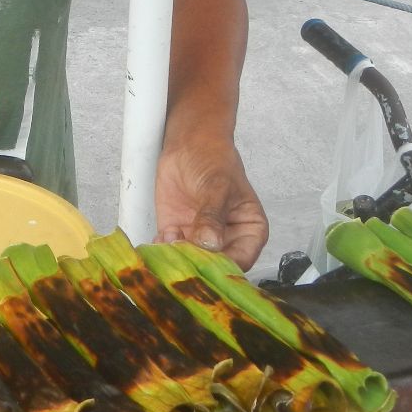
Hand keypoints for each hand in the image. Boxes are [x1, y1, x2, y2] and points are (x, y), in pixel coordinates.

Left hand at [153, 126, 267, 270]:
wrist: (188, 144)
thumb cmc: (214, 162)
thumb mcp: (218, 186)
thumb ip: (213, 216)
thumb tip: (211, 244)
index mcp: (250, 232)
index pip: (242, 260)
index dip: (225, 266)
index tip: (207, 263)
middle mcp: (227, 242)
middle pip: (215, 267)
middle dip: (198, 265)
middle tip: (184, 254)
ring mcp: (200, 240)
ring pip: (191, 262)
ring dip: (178, 259)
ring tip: (171, 240)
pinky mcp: (177, 234)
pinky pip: (170, 252)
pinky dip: (163, 251)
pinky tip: (161, 237)